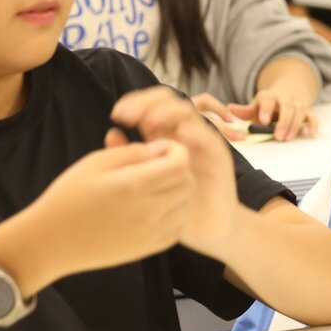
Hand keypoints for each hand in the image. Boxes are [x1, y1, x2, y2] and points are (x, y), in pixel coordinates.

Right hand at [27, 134, 193, 278]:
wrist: (49, 242)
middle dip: (179, 169)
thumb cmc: (68, 197)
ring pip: (185, 206)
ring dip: (178, 192)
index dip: (176, 149)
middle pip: (188, 183)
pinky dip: (173, 215)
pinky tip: (153, 207)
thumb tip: (160, 150)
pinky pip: (176, 228)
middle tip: (158, 166)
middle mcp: (148, 211)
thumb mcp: (95, 162)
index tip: (160, 149)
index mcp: (134, 185)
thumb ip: (132, 152)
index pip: (180, 162)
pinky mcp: (146, 249)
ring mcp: (149, 234)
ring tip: (154, 186)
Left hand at [111, 87, 244, 258]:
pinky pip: (209, 135)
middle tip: (129, 115)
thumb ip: (128, 159)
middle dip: (148, 101)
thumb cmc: (171, 207)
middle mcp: (184, 133)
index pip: (151, 104)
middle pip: (169, 100)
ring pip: (189, 111)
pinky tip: (177, 136)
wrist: (207, 230)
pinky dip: (194, 130)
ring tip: (149, 123)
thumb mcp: (145, 183)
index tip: (117, 115)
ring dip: (168, 111)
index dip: (135, 102)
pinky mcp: (219, 154)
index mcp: (164, 136)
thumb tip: (111, 133)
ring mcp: (203, 141)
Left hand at [229, 81, 318, 142]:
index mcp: (269, 96)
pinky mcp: (307, 111)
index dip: (266, 109)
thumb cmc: (266, 106)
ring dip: (295, 125)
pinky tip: (311, 135)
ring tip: (287, 139)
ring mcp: (297, 104)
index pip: (268, 99)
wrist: (286, 93)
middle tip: (278, 136)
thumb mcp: (255, 107)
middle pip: (287, 106)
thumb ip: (243, 111)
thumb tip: (228, 109)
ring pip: (299, 111)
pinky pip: (312, 116)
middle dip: (283, 121)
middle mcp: (285, 98)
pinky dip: (313, 125)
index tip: (263, 120)